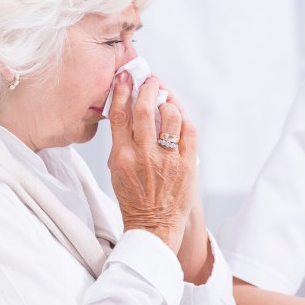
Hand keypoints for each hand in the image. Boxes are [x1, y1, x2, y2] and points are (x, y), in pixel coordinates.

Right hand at [107, 72, 196, 248]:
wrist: (153, 225)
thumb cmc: (133, 197)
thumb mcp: (116, 169)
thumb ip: (121, 140)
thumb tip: (128, 109)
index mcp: (121, 156)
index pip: (119, 115)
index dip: (122, 91)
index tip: (125, 78)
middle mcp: (144, 156)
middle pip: (145, 111)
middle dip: (148, 89)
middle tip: (150, 80)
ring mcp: (167, 161)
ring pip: (170, 117)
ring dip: (168, 101)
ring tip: (165, 97)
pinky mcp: (187, 165)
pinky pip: (188, 131)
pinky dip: (183, 117)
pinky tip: (177, 113)